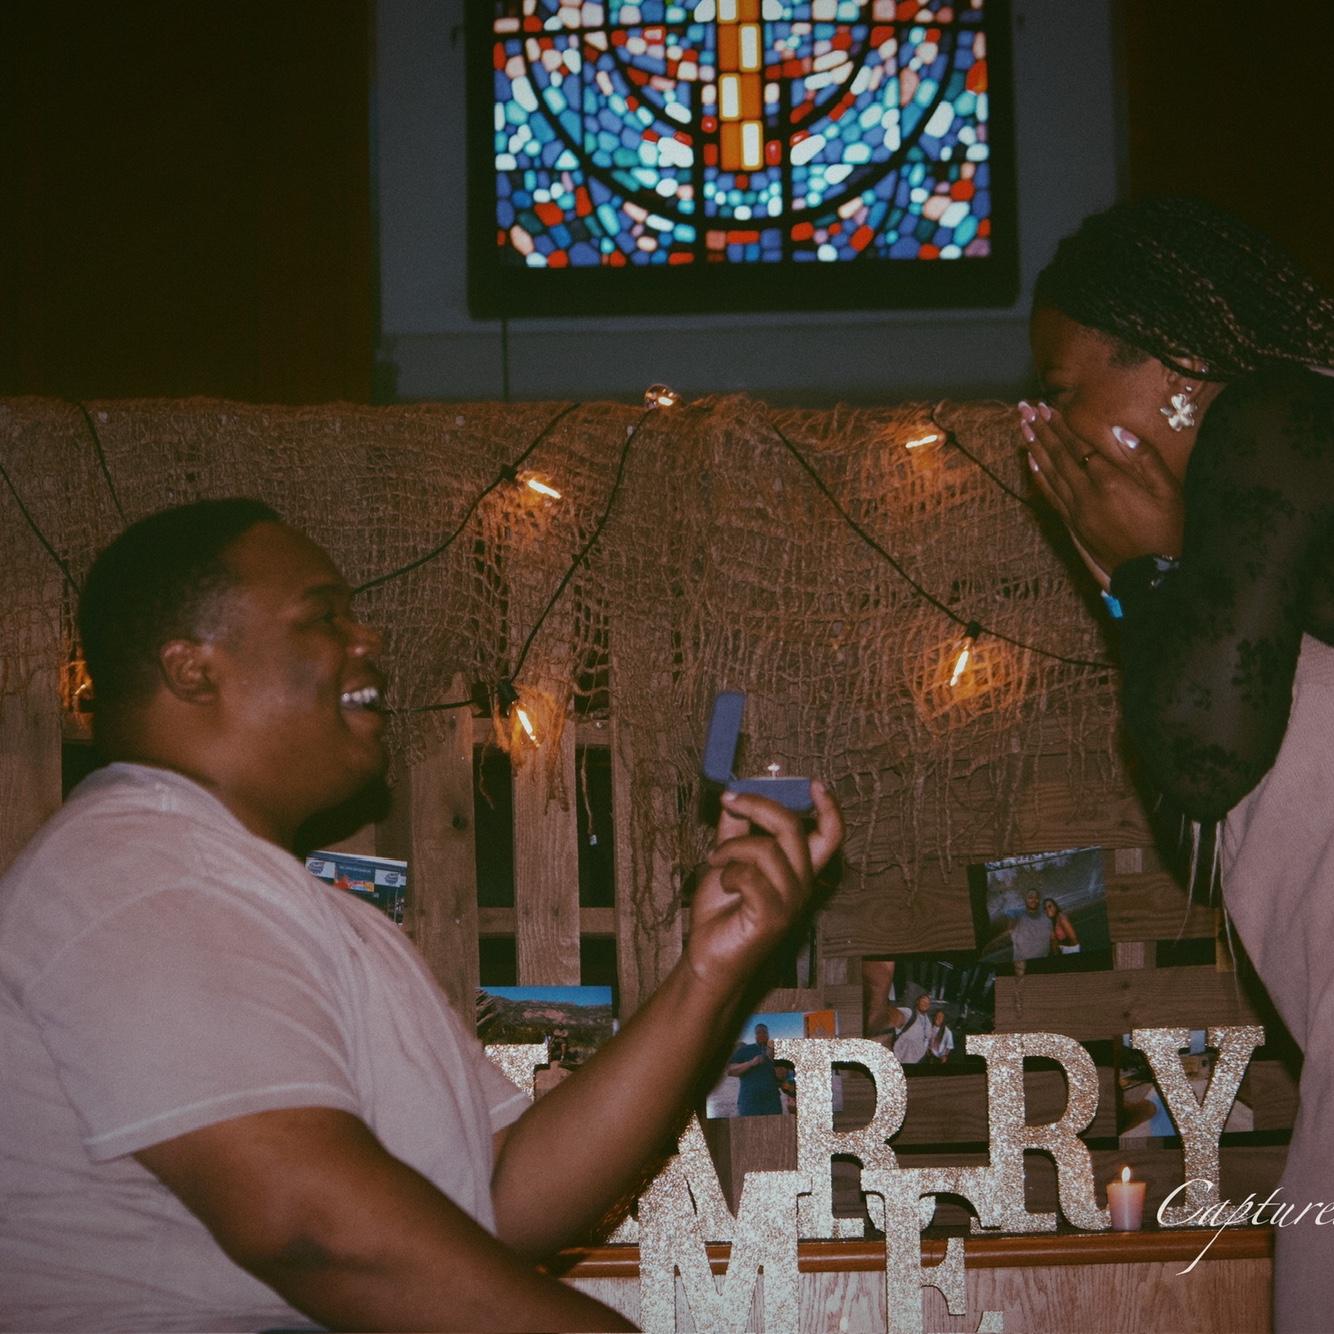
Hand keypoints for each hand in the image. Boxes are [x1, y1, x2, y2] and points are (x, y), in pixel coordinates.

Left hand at [685, 781, 843, 996]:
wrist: (707, 956)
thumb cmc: (721, 911)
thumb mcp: (727, 860)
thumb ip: (735, 830)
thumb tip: (735, 797)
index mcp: (799, 869)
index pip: (830, 835)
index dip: (829, 808)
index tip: (813, 784)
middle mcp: (802, 884)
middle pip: (793, 828)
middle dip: (758, 805)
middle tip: (731, 801)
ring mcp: (790, 902)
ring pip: (766, 849)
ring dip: (731, 847)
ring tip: (716, 860)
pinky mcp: (773, 918)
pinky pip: (749, 875)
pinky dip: (728, 872)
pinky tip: (723, 883)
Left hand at [1020, 402, 1184, 572]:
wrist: (1150, 573)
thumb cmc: (1166, 529)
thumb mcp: (1168, 490)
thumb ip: (1145, 458)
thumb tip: (1118, 431)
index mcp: (1111, 481)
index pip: (1080, 445)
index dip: (1062, 425)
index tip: (1047, 407)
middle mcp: (1088, 494)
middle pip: (1059, 456)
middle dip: (1042, 430)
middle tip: (1025, 409)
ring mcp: (1077, 510)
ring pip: (1050, 473)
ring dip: (1035, 448)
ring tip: (1023, 427)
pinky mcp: (1073, 524)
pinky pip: (1050, 495)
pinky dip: (1038, 476)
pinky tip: (1030, 461)